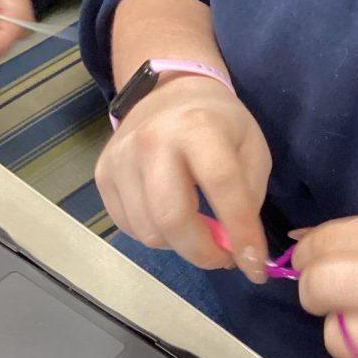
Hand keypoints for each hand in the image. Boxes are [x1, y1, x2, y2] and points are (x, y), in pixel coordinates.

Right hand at [94, 73, 271, 281]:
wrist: (168, 92)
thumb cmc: (219, 122)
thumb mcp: (252, 147)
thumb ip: (248, 197)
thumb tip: (237, 248)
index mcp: (198, 127)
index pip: (222, 187)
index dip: (240, 233)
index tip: (254, 266)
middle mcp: (152, 142)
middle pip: (171, 218)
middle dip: (202, 252)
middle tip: (223, 258)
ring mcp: (121, 159)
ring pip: (148, 230)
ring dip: (179, 245)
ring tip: (199, 231)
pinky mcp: (103, 174)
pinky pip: (128, 225)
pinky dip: (155, 234)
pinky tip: (171, 218)